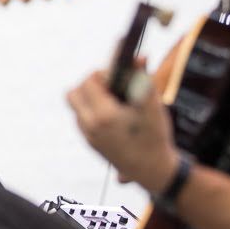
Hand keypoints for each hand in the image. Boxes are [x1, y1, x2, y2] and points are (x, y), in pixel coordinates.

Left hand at [66, 65, 179, 193]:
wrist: (153, 171)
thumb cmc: (155, 137)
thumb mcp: (152, 105)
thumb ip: (142, 78)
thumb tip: (138, 56)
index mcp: (103, 115)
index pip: (89, 81)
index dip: (104, 73)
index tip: (119, 76)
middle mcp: (90, 126)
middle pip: (74, 93)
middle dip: (91, 85)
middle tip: (113, 87)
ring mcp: (88, 136)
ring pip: (76, 106)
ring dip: (91, 98)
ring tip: (116, 101)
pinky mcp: (90, 143)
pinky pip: (82, 119)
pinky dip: (93, 111)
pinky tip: (115, 114)